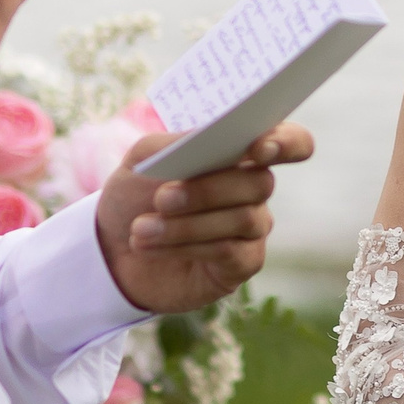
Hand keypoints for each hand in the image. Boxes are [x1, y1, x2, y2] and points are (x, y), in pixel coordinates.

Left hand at [93, 124, 314, 313]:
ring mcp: (252, 228)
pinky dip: (186, 246)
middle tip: (162, 198)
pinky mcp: (242, 264)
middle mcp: (254, 189)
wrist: (111, 248)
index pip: (292, 142)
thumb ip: (178, 143)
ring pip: (243, 219)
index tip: (257, 150)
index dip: (285, 143)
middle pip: (261, 182)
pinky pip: (229, 251)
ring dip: (186, 224)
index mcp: (240, 153)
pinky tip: (149, 246)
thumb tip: (208, 139)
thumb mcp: (145, 158)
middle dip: (208, 190)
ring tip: (141, 229)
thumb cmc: (135, 195)